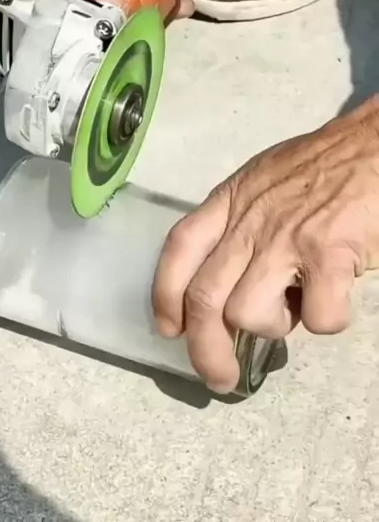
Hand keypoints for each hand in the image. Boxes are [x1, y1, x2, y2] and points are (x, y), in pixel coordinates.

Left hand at [153, 96, 378, 391]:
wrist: (374, 144)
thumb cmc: (323, 165)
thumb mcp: (262, 181)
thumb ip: (239, 222)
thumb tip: (229, 281)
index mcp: (230, 200)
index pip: (178, 249)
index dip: (164, 295)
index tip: (168, 329)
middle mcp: (249, 221)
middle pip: (204, 297)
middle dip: (205, 350)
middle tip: (219, 377)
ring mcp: (287, 238)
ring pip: (247, 313)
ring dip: (273, 327)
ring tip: (296, 306)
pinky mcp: (329, 254)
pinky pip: (316, 318)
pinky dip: (326, 321)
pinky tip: (337, 298)